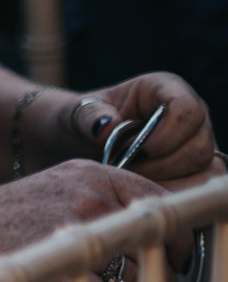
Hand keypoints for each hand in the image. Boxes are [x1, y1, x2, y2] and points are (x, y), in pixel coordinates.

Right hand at [0, 160, 177, 281]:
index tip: (177, 255)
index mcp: (86, 173)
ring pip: (136, 271)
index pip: (156, 199)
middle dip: (164, 272)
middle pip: (152, 238)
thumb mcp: (46, 196)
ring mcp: (71, 226)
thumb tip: (140, 241)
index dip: (175, 233)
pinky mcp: (55, 262)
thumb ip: (92, 207)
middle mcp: (86, 193)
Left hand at [62, 75, 217, 181]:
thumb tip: (106, 126)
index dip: (165, 136)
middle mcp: (192, 114)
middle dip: (161, 166)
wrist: (85, 141)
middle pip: (199, 147)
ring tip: (132, 178)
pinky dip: (172, 193)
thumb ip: (88, 117)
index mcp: (166, 88)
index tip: (134, 151)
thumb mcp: (76, 113)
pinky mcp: (198, 166)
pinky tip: (144, 189)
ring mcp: (198, 141)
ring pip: (204, 170)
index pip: (188, 110)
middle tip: (127, 169)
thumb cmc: (84, 121)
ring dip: (166, 181)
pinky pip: (200, 186)